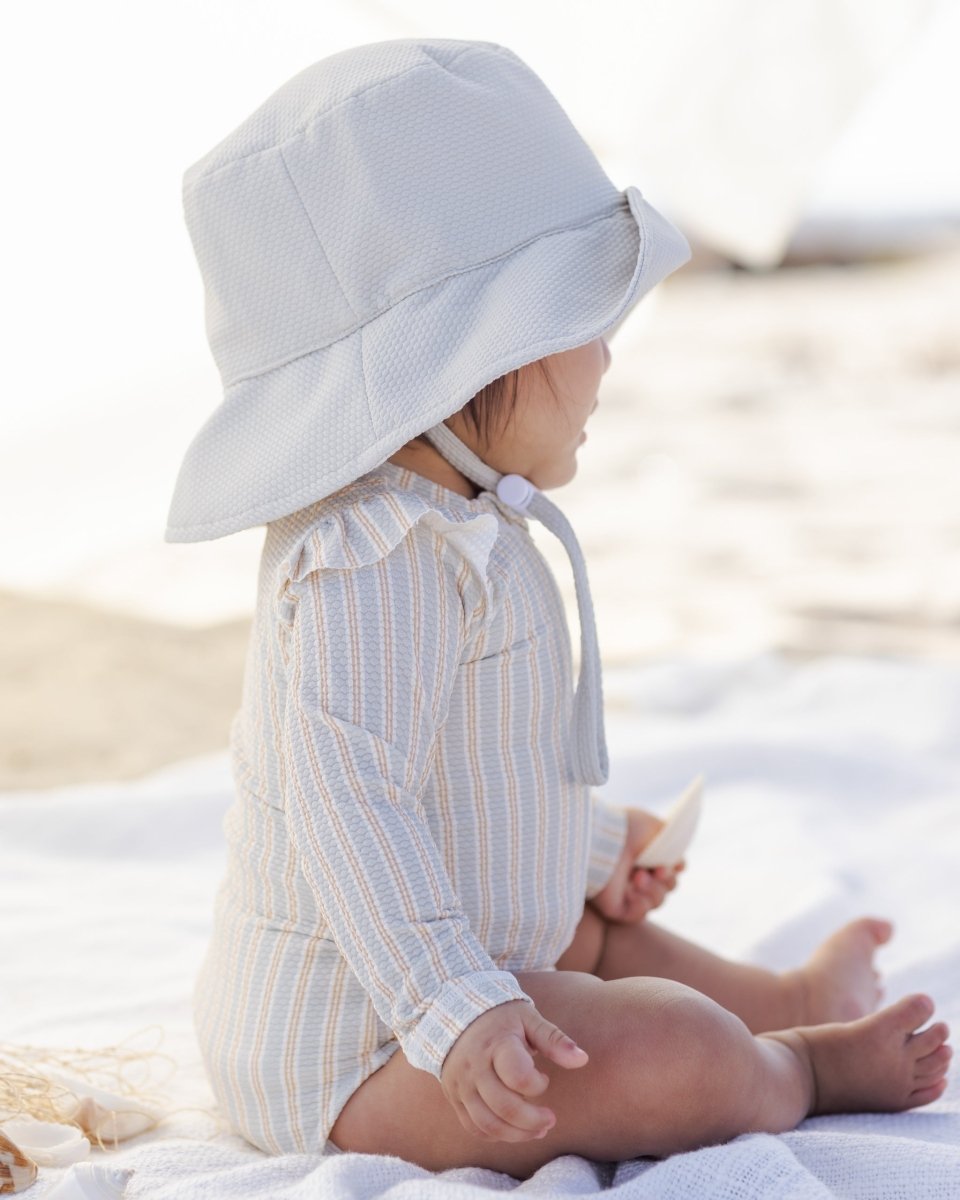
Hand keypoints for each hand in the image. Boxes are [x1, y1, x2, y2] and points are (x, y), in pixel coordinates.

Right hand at [439, 999, 588, 1141]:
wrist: (456, 1011)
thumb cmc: (501, 1017)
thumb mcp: (528, 1019)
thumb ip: (555, 1040)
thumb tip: (583, 1059)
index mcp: (496, 1044)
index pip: (518, 1076)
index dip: (538, 1085)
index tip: (544, 1078)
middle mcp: (475, 1067)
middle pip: (504, 1107)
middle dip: (533, 1120)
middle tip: (550, 1119)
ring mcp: (462, 1084)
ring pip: (488, 1124)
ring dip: (517, 1135)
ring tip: (537, 1131)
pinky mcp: (454, 1096)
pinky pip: (473, 1126)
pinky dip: (495, 1135)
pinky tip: (512, 1130)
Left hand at [588, 807, 683, 923]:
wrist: (605, 838)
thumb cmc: (628, 829)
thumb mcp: (656, 828)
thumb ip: (672, 844)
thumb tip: (679, 865)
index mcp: (643, 856)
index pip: (669, 871)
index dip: (673, 869)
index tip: (673, 864)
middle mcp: (635, 874)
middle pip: (667, 888)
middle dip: (666, 880)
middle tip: (656, 871)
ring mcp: (625, 891)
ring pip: (656, 902)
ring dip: (653, 890)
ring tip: (638, 877)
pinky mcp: (615, 906)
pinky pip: (637, 915)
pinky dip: (640, 905)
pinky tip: (633, 891)